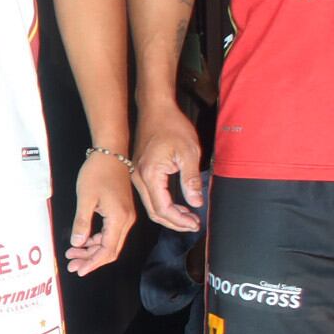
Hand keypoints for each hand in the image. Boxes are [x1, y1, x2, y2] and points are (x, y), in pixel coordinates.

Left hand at [67, 150, 138, 273]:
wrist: (111, 153)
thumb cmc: (98, 172)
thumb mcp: (85, 198)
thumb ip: (82, 223)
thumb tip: (77, 243)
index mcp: (119, 219)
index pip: (107, 250)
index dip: (93, 263)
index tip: (78, 270)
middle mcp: (126, 221)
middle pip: (110, 250)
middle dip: (91, 260)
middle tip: (72, 265)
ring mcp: (125, 216)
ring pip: (110, 242)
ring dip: (92, 251)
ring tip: (73, 254)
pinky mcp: (121, 212)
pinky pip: (110, 233)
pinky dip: (96, 240)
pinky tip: (82, 241)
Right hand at [133, 98, 203, 232]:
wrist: (155, 109)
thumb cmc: (172, 126)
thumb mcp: (189, 153)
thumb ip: (191, 181)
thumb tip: (196, 203)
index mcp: (150, 174)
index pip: (163, 208)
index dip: (180, 220)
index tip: (196, 223)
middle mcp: (139, 177)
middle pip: (154, 211)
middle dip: (175, 222)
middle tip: (194, 224)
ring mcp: (137, 175)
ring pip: (151, 205)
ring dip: (170, 215)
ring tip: (189, 217)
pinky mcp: (140, 172)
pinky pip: (150, 195)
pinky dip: (164, 204)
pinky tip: (178, 205)